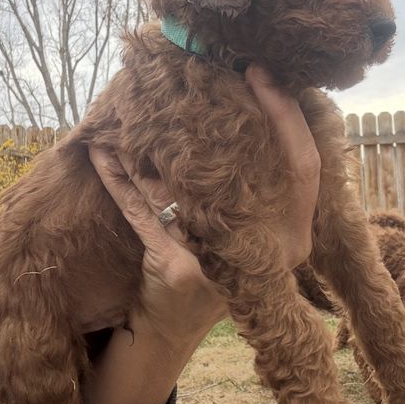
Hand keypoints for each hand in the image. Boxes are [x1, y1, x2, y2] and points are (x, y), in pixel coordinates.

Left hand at [84, 68, 320, 403]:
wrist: (166, 333)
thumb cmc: (206, 268)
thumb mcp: (238, 231)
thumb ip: (250, 184)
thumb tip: (235, 102)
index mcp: (292, 234)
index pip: (304, 164)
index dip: (287, 116)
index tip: (263, 71)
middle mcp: (267, 250)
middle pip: (243, 168)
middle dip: (209, 121)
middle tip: (186, 80)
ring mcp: (221, 261)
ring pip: (183, 186)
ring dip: (150, 146)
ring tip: (130, 107)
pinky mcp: (177, 267)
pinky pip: (142, 211)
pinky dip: (119, 179)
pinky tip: (100, 151)